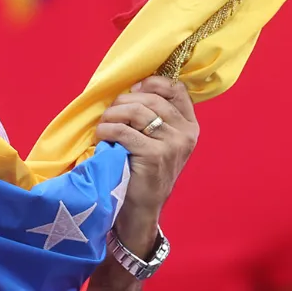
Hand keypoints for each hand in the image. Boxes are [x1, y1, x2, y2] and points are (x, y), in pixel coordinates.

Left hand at [97, 76, 197, 210]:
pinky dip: (107, 130)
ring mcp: (172, 145)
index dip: (152, 83)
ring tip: (103, 125)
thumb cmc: (143, 169)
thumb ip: (154, 115)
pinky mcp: (154, 156)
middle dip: (123, 101)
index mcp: (189, 126)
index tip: (133, 90)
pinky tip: (102, 137)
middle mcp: (186, 134)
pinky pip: (124, 131)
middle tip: (110, 113)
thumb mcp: (158, 140)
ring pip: (136, 112)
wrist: (141, 208)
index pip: (177, 89)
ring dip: (112, 115)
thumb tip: (132, 87)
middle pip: (151, 98)